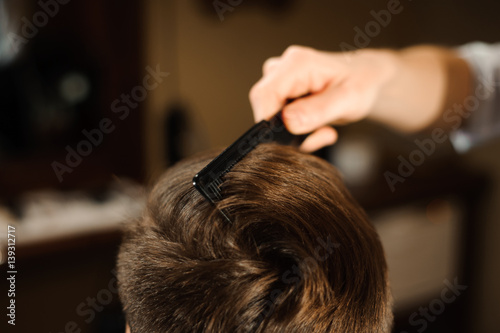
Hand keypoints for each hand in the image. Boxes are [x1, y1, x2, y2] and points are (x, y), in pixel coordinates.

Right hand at [249, 45, 398, 151]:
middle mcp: (281, 69)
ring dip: (294, 134)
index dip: (268, 123)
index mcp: (296, 63)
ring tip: (324, 130)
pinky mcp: (279, 95)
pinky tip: (318, 128)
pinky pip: (276, 121)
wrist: (365, 80)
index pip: (264, 95)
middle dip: (287, 132)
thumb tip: (288, 122)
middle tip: (321, 136)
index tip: (289, 142)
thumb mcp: (349, 99)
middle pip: (264, 108)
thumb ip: (318, 111)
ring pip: (270, 118)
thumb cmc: (360, 83)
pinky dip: (296, 132)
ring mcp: (278, 82)